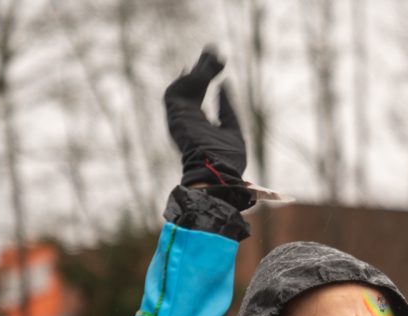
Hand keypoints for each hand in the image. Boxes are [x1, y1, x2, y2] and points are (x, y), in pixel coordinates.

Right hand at [165, 47, 247, 188]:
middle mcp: (186, 119)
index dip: (207, 77)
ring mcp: (179, 119)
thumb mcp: (233, 127)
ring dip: (196, 71)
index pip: (199, 94)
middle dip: (201, 68)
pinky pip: (174, 94)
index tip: (218, 63)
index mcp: (198, 123)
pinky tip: (200, 70)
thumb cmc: (228, 160)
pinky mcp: (175, 119)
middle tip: (212, 50)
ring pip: (182, 87)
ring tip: (210, 56)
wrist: (220, 173)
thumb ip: (227, 107)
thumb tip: (225, 83)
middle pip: (190, 87)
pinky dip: (185, 81)